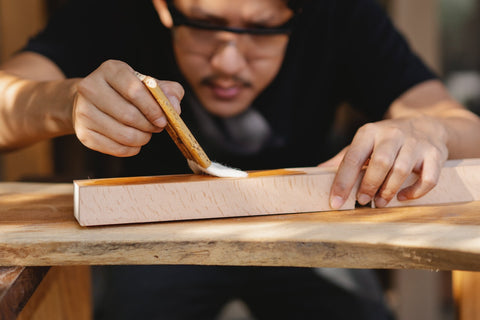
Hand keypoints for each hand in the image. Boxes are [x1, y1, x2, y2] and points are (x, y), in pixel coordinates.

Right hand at [73, 60, 183, 156]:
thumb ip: (167, 91)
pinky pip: (115, 148)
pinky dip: (131, 149)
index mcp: (110, 70)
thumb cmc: (126, 92)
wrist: (90, 101)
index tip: (164, 119)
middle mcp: (90, 88)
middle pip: (128, 115)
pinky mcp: (83, 133)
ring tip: (146, 134)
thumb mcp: (147, 84)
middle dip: (149, 126)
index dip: (153, 108)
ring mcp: (83, 111)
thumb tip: (175, 108)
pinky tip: (134, 142)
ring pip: (123, 134)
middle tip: (157, 128)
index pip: (134, 90)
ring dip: (142, 138)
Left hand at [320, 116, 447, 207]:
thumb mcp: (363, 144)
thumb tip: (317, 171)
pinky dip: (415, 192)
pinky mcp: (435, 154)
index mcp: (369, 132)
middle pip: (379, 163)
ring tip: (379, 202)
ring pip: (401, 171)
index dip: (342, 182)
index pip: (352, 158)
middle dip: (368, 185)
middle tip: (362, 201)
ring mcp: (415, 143)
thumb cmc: (386, 141)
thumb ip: (343, 159)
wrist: (425, 125)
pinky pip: (428, 178)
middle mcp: (392, 134)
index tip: (335, 202)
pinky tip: (403, 197)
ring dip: (388, 191)